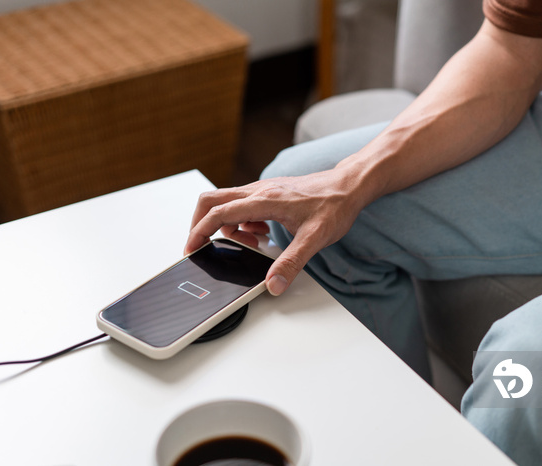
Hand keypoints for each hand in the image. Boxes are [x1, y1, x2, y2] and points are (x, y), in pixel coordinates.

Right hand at [184, 169, 365, 295]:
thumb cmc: (335, 205)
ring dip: (225, 225)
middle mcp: (259, 191)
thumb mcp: (315, 238)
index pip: (219, 213)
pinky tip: (259, 234)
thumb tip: (273, 284)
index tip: (191, 249)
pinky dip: (240, 222)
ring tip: (245, 245)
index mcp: (264, 200)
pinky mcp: (270, 193)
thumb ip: (292, 263)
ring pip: (226, 202)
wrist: (350, 186)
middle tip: (202, 247)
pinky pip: (242, 205)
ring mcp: (263, 190)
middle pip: (212, 201)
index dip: (199, 231)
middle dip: (200, 224)